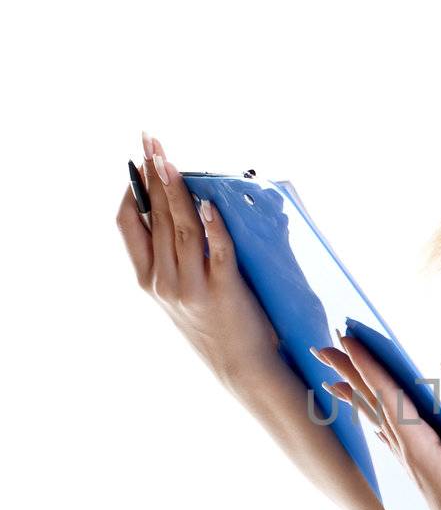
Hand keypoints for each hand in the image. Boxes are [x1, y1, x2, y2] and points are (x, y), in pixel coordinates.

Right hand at [116, 133, 281, 390]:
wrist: (243, 369)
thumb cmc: (215, 329)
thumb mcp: (178, 297)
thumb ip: (171, 261)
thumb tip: (177, 213)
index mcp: (149, 281)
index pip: (129, 224)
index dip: (132, 189)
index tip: (137, 160)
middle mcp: (165, 282)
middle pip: (155, 217)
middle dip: (153, 173)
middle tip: (151, 139)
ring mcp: (193, 287)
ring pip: (181, 228)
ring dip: (176, 189)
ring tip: (172, 159)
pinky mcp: (224, 290)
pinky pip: (217, 250)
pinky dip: (213, 224)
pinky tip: (209, 202)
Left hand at [311, 332, 440, 509]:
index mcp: (416, 445)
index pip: (385, 393)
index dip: (367, 363)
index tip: (347, 338)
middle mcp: (407, 453)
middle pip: (372, 403)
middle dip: (348, 373)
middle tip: (324, 348)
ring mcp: (413, 464)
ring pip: (377, 419)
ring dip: (357, 395)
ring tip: (334, 380)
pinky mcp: (423, 473)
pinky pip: (392, 437)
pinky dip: (379, 420)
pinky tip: (374, 420)